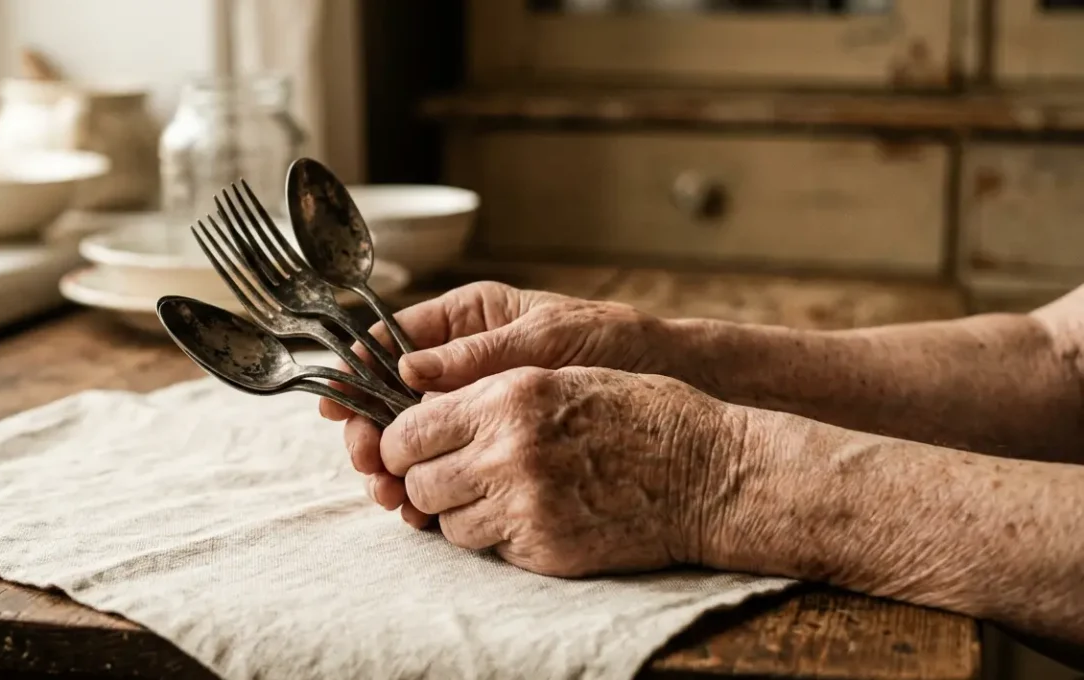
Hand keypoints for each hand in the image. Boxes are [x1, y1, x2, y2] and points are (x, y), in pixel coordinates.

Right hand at [322, 281, 670, 524]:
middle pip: (393, 397)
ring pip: (414, 438)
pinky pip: (448, 466)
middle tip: (367, 462)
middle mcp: (462, 365)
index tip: (337, 404)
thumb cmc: (613, 344)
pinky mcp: (492, 448)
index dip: (357, 371)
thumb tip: (407, 367)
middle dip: (372, 431)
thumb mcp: (544, 341)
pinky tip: (419, 509)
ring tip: (389, 495)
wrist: (667, 386)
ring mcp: (475, 409)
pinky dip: (428, 488)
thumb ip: (476, 354)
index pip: (393, 340)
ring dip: (393, 467)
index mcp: (467, 320)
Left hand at [378, 365, 742, 576]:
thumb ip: (486, 388)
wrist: (709, 471)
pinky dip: (498, 534)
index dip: (398, 442)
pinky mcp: (546, 549)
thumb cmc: (640, 411)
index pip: (407, 431)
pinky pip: (489, 549)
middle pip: (419, 481)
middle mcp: (508, 451)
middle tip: (453, 471)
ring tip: (501, 491)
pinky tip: (533, 512)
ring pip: (448, 521)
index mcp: (507, 396)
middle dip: (426, 478)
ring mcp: (526, 506)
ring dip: (462, 509)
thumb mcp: (559, 372)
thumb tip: (419, 398)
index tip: (408, 446)